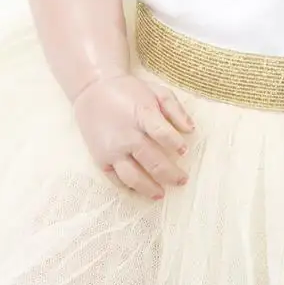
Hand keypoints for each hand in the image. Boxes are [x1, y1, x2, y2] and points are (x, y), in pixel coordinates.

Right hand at [73, 74, 194, 200]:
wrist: (93, 90)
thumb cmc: (129, 91)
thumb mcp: (156, 91)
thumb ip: (175, 109)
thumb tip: (191, 130)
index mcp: (142, 114)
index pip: (163, 134)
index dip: (176, 144)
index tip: (185, 151)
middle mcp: (127, 135)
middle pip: (153, 161)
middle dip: (171, 174)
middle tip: (182, 180)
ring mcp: (112, 150)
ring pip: (133, 177)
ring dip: (150, 188)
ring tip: (161, 194)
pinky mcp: (100, 158)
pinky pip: (115, 179)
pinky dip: (129, 187)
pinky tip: (140, 190)